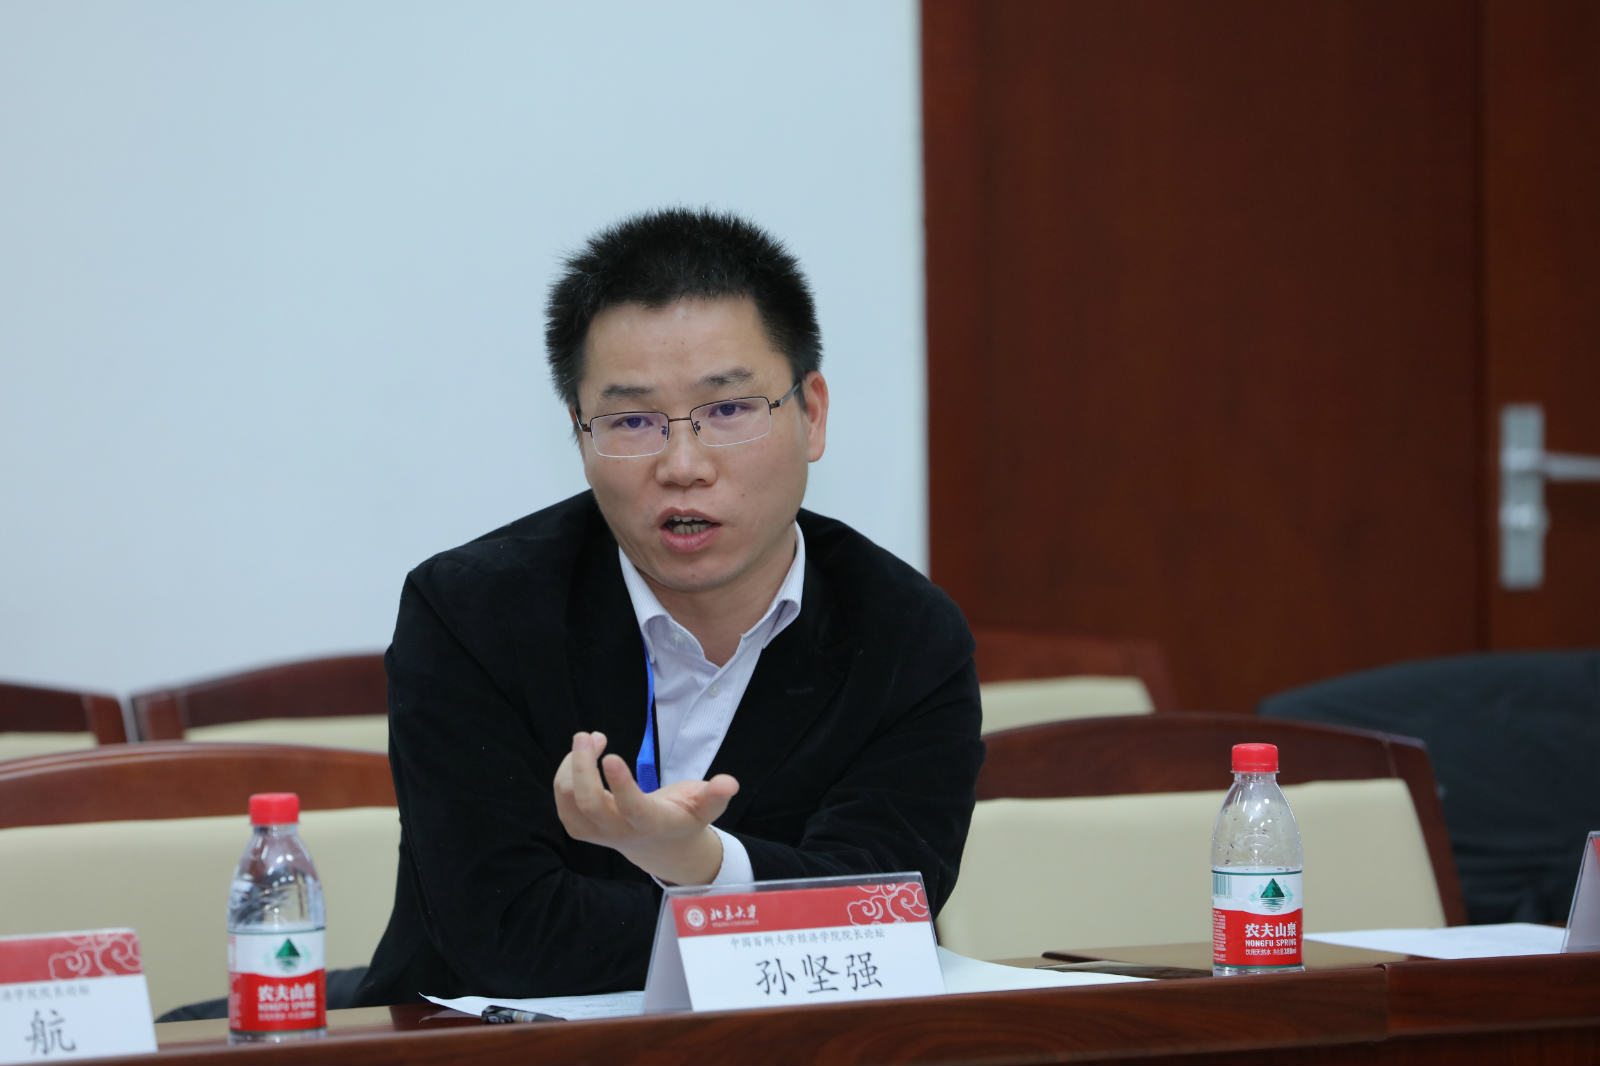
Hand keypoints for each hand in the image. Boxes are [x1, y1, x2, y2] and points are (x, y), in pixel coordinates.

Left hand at [553, 731, 739, 884]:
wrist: (661, 848)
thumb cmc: (684, 818)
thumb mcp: (705, 808)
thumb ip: (715, 796)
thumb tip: (730, 783)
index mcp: (652, 824)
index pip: (632, 809)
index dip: (621, 785)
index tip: (612, 756)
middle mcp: (620, 832)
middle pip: (590, 804)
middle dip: (583, 768)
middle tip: (588, 736)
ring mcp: (598, 833)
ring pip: (571, 802)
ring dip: (572, 766)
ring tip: (590, 739)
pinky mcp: (582, 828)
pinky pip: (563, 802)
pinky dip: (565, 774)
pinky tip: (581, 755)